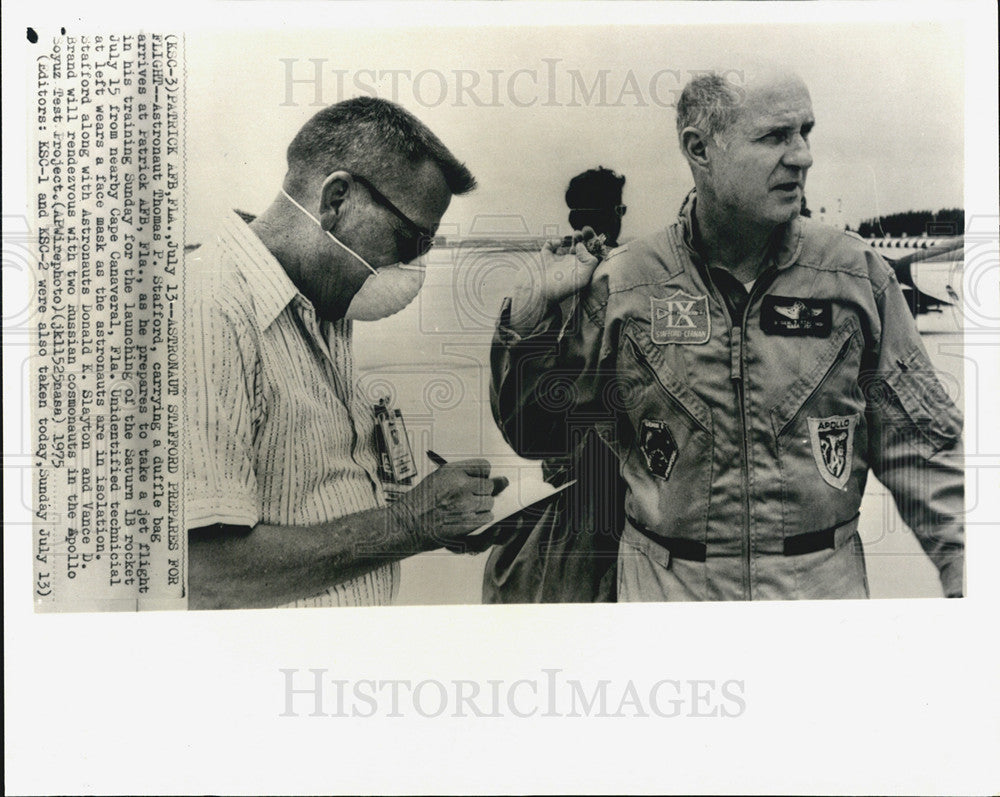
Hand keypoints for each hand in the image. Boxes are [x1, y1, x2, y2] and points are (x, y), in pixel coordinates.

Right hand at [391, 459, 508, 548]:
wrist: (406, 524)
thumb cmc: (419, 503)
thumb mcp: (437, 479)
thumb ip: (464, 476)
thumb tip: (499, 480)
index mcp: (452, 471)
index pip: (483, 466)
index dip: (482, 475)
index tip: (476, 481)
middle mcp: (460, 485)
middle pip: (488, 486)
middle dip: (481, 493)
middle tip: (467, 499)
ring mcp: (465, 503)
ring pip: (489, 502)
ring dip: (481, 507)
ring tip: (463, 511)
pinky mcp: (468, 521)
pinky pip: (487, 517)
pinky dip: (480, 519)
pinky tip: (466, 520)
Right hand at [539, 226, 604, 304]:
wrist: (537, 291)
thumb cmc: (560, 288)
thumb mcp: (581, 279)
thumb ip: (589, 262)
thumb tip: (582, 246)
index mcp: (579, 270)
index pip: (589, 255)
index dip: (592, 245)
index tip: (593, 238)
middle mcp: (569, 264)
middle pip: (580, 247)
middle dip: (584, 238)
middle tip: (586, 231)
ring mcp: (557, 259)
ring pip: (567, 244)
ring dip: (573, 237)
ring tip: (576, 234)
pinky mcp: (545, 256)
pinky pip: (551, 244)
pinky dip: (555, 241)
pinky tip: (558, 243)